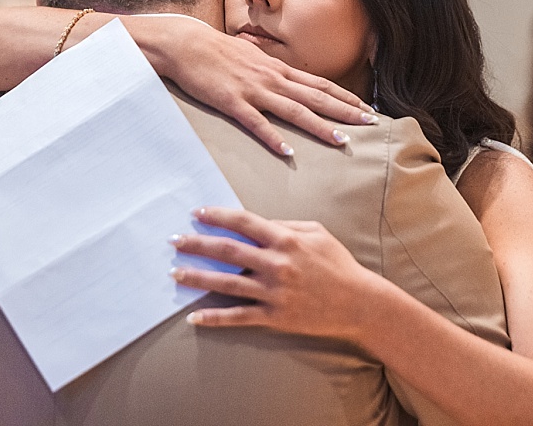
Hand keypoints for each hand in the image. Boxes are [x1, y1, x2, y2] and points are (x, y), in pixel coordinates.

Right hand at [139, 16, 375, 154]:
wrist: (186, 43)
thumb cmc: (217, 51)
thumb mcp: (252, 57)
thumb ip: (271, 71)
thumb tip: (288, 81)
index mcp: (278, 69)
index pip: (320, 84)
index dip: (346, 97)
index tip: (367, 108)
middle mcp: (272, 78)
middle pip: (316, 97)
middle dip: (346, 111)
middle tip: (371, 124)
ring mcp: (253, 90)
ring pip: (294, 110)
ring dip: (319, 126)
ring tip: (341, 141)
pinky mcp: (232, 102)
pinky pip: (256, 123)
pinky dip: (273, 137)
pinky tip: (287, 151)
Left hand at [169, 206, 383, 342]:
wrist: (359, 303)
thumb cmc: (338, 264)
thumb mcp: (317, 232)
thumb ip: (286, 225)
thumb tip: (258, 222)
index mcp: (285, 240)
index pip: (243, 222)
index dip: (217, 216)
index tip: (196, 213)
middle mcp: (276, 264)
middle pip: (227, 251)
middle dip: (197, 244)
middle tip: (173, 240)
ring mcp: (274, 292)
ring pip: (226, 283)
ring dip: (197, 277)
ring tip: (174, 273)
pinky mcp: (275, 317)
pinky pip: (238, 317)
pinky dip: (214, 317)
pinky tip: (194, 317)